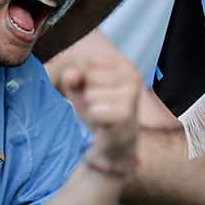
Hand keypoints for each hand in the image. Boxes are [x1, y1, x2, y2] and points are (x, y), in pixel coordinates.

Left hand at [60, 57, 140, 177]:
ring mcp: (132, 94)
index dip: (82, 79)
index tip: (95, 92)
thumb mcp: (80, 90)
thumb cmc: (100, 112)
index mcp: (123, 65)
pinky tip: (105, 124)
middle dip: (86, 95)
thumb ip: (72, 78)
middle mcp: (132, 75)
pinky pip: (95, 111)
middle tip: (100, 107)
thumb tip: (72, 75)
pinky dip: (95, 120)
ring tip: (103, 116)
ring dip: (91, 109)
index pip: (87, 61)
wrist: (116, 144)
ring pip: (90, 94)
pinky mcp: (127, 113)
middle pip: (88, 76)